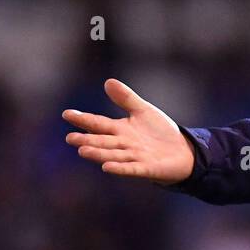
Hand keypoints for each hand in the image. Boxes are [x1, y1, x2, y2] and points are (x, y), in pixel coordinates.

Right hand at [63, 78, 195, 184]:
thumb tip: (108, 81)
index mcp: (121, 129)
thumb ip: (126, 98)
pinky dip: (120, 168)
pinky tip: (107, 167)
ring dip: (98, 154)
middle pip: (102, 141)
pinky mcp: (146, 169)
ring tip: (82, 151)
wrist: (183, 151)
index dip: (84, 119)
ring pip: (112, 155)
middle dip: (86, 140)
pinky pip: (131, 169)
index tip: (67, 114)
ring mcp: (134, 157)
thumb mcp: (143, 111)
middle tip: (69, 138)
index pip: (98, 123)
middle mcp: (123, 144)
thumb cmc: (160, 132)